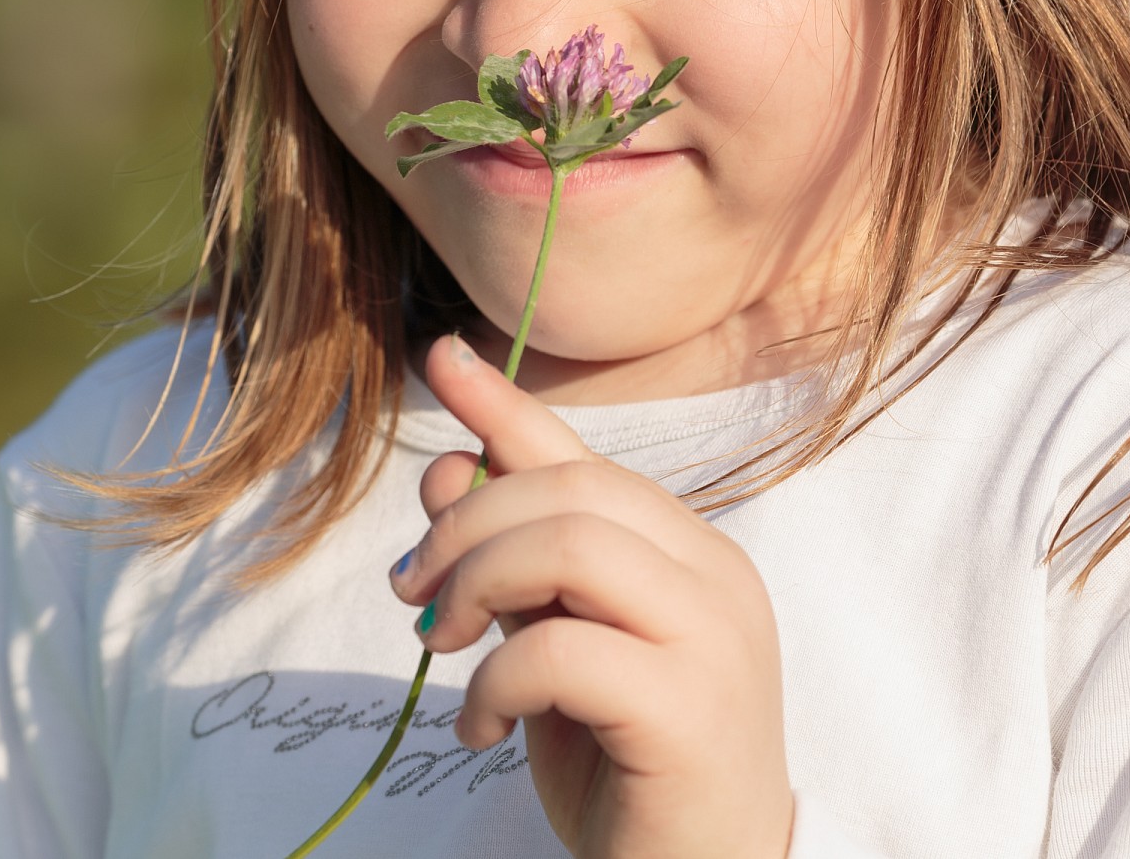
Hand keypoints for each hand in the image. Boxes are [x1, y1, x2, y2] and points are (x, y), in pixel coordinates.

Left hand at [391, 333, 794, 858]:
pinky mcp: (689, 710)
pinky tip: (480, 727)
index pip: (588, 458)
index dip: (507, 407)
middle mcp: (717, 579)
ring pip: (572, 544)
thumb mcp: (555, 650)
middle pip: (572, 489)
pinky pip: (563, 651)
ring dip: (477, 583)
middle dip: (466, 526)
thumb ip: (515, 565)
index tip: (441, 358)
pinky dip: (495, 681)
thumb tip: (450, 467)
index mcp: (692, 555)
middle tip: (411, 596)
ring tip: (439, 647)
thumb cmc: (630, 770)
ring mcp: (715, 640)